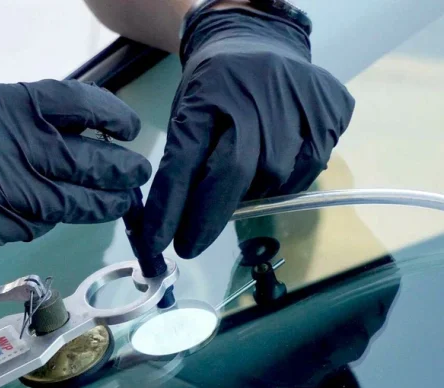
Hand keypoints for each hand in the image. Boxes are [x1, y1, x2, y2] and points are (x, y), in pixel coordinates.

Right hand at [0, 79, 150, 269]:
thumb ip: (35, 122)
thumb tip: (92, 136)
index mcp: (6, 106)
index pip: (77, 103)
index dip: (112, 115)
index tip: (131, 128)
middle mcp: (11, 145)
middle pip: (88, 159)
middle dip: (122, 169)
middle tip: (139, 173)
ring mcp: (9, 189)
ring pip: (77, 200)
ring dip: (108, 203)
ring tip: (125, 201)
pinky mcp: (6, 225)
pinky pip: (47, 222)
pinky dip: (62, 218)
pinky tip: (73, 213)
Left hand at [144, 8, 354, 257]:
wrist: (259, 43)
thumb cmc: (215, 89)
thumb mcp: (189, 115)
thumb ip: (190, 161)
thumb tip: (184, 220)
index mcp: (208, 96)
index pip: (184, 161)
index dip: (170, 208)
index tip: (156, 244)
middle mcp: (255, 97)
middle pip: (234, 173)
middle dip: (209, 217)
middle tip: (191, 242)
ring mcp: (299, 101)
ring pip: (275, 179)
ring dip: (254, 192)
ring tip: (245, 177)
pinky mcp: (331, 108)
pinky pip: (309, 168)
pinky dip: (288, 179)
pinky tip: (277, 161)